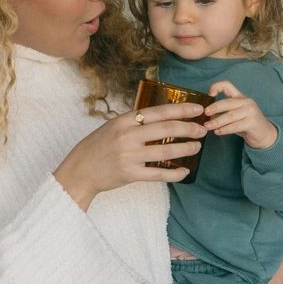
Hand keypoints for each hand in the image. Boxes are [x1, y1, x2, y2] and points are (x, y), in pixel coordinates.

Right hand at [55, 102, 202, 208]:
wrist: (79, 171)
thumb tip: (161, 116)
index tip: (197, 109)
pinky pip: (159, 174)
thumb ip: (134, 122)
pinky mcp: (130, 174)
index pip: (158, 111)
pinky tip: (185, 172)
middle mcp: (127, 136)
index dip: (181, 109)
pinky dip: (175, 173)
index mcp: (123, 120)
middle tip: (202, 130)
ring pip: (166, 150)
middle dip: (189, 128)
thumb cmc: (97, 147)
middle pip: (166, 129)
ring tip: (197, 147)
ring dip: (186, 148)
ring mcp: (129, 155)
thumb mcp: (112, 127)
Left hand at [205, 81, 278, 150]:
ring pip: (230, 115)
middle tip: (205, 113)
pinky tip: (218, 132)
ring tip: (208, 126)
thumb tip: (208, 116)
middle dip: (214, 108)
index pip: (227, 85)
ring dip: (217, 121)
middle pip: (227, 102)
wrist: (264, 134)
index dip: (217, 86)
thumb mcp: (235, 115)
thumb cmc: (246, 124)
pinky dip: (225, 129)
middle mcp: (246, 102)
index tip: (209, 94)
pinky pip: (235, 126)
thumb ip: (223, 113)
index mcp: (240, 97)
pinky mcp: (253, 122)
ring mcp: (251, 111)